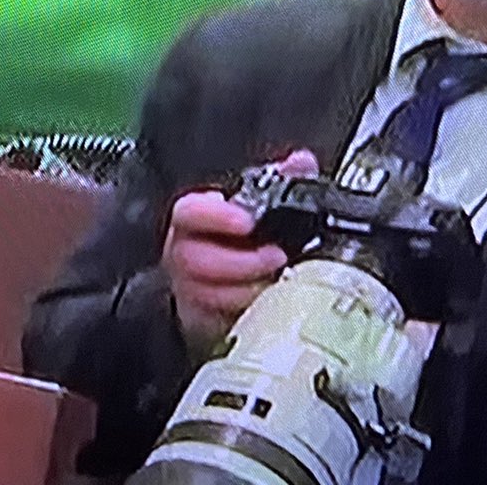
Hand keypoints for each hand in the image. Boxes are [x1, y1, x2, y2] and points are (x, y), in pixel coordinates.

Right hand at [163, 149, 317, 356]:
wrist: (230, 288)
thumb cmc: (241, 244)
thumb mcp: (259, 207)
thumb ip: (277, 182)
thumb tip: (301, 163)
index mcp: (194, 222)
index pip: (188, 212)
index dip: (214, 216)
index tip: (247, 221)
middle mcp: (185, 254)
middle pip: (193, 259)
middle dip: (240, 261)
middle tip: (277, 257)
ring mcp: (190, 291)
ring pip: (205, 295)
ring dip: (246, 291)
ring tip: (279, 285)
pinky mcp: (202, 322)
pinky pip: (217, 323)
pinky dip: (247, 316)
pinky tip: (270, 308)